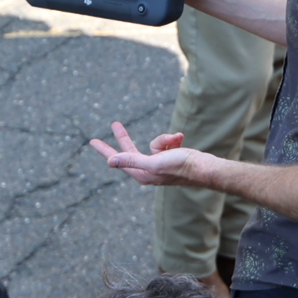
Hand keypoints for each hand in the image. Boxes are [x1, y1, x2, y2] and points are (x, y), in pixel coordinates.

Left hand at [90, 121, 216, 188]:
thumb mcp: (154, 162)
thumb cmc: (180, 166)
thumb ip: (132, 161)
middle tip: (115, 124)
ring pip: (154, 142)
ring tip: (177, 140)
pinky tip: (181, 141)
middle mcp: (148, 170)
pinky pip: (166, 142)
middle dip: (125, 136)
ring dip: (165, 138)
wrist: (204, 167)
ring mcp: (159, 163)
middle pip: (131, 150)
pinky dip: (173, 139)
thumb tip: (110, 162)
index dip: (105, 149)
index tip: (93, 141)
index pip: (117, 159)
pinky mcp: (170, 156)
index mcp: (142, 173)